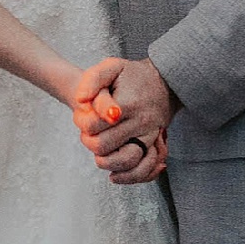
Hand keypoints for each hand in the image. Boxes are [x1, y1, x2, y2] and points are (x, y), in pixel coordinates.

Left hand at [73, 56, 173, 182]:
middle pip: (103, 145)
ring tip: (98, 148)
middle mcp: (141, 122)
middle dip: (88, 139)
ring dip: (103, 160)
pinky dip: (127, 177)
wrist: (164, 81)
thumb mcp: (111, 66)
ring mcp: (150, 136)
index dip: (82, 121)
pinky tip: (113, 175)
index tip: (83, 113)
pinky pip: (143, 170)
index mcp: (128, 103)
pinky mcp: (154, 146)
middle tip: (88, 129)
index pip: (95, 124)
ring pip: (123, 161)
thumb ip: (92, 80)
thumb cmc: (132, 75)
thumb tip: (80, 100)